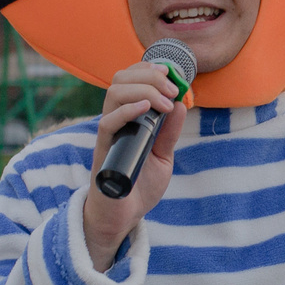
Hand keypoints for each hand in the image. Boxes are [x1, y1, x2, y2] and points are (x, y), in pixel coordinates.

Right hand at [83, 61, 185, 263]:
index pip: (130, 79)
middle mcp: (115, 121)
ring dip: (143, 90)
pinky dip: (127, 111)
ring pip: (113, 94)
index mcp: (128, 118)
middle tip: (173, 89)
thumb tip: (181, 104)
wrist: (124, 216)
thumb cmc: (140, 185)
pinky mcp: (104, 151)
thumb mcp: (163, 155)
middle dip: (149, 76)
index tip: (170, 72)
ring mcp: (108, 134)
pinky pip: (108, 123)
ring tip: (164, 102)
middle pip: (121, 80)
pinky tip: (146, 110)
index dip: (147, 68)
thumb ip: (170, 132)